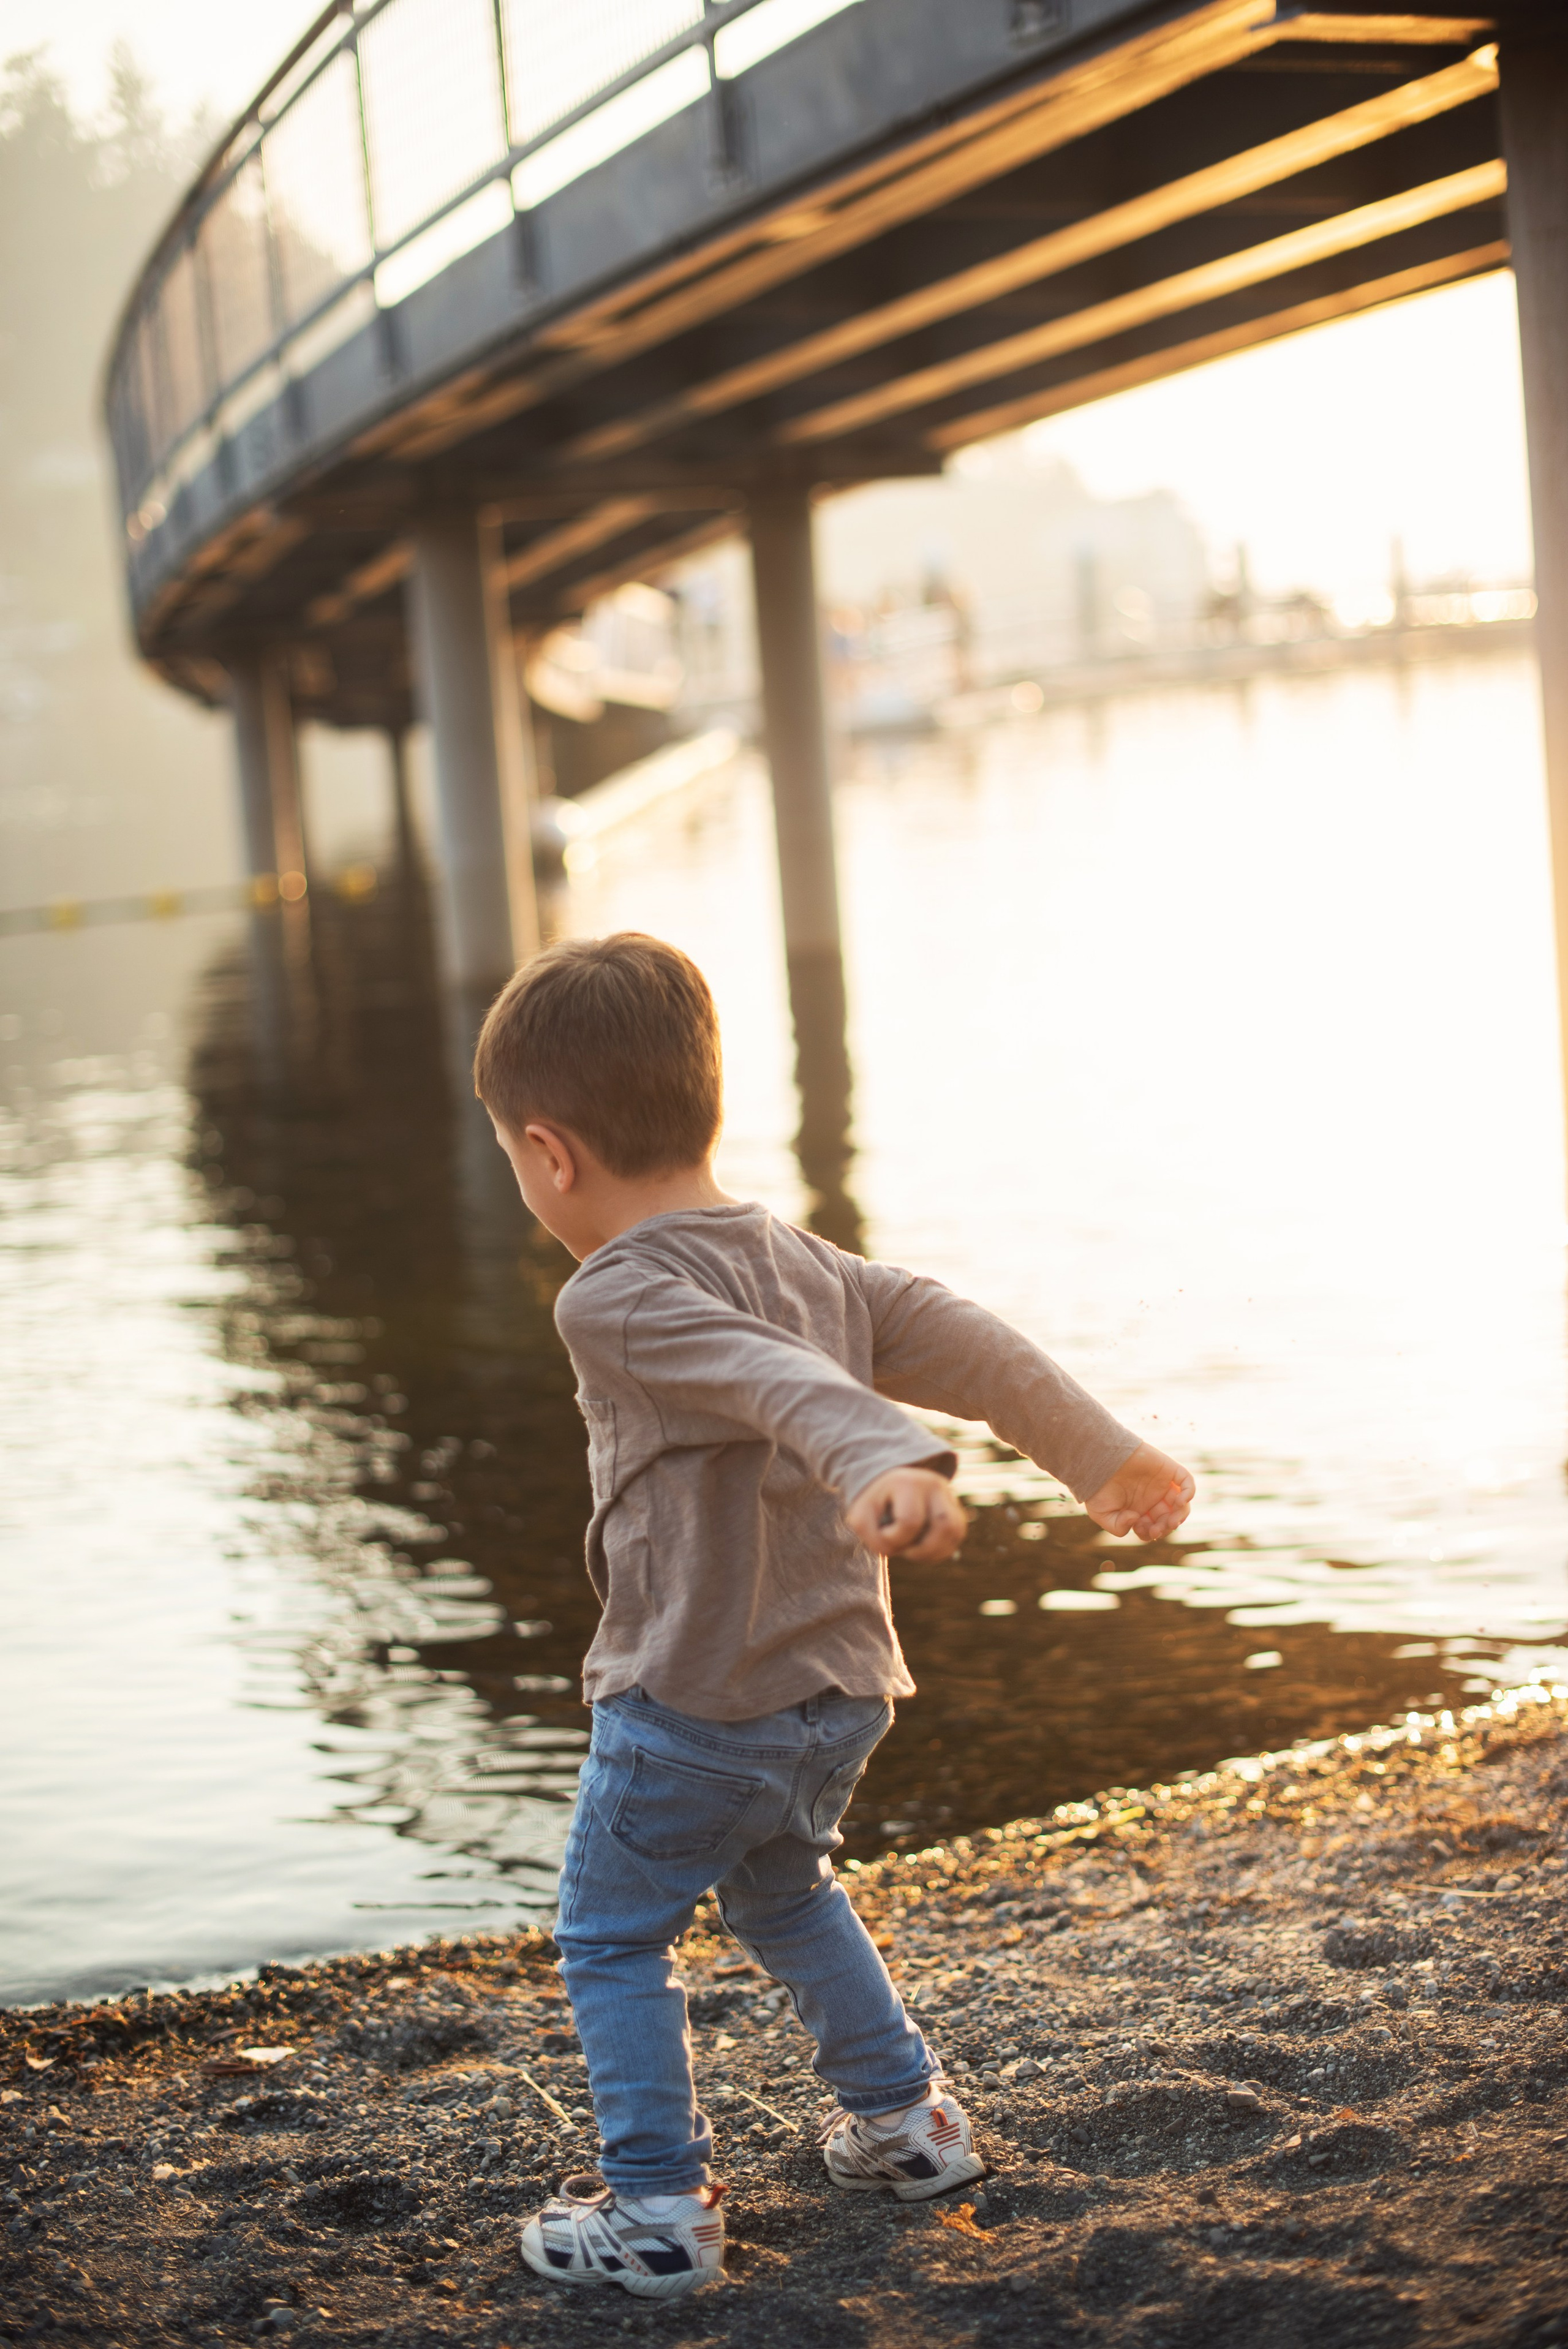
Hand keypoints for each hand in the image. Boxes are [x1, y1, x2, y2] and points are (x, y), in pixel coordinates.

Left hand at [845, 1466, 967, 1561]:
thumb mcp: (861, 1517)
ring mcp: (948, 1495)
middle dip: (924, 1550)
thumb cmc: (873, 1504)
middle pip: (945, 1526)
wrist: (885, 1486)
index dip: (895, 1539)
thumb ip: (873, 1538)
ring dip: (937, 1552)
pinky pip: (959, 1534)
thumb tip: (900, 1551)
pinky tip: (925, 1549)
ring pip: (956, 1531)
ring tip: (916, 1553)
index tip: (883, 1534)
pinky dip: (943, 1549)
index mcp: (907, 1482)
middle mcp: (933, 1485)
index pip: (910, 1521)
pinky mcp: (955, 1507)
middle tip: (905, 1551)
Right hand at [1083, 1442, 1194, 1541]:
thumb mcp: (1102, 1514)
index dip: (1152, 1533)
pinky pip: (1187, 1481)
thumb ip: (1117, 1527)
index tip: (1144, 1530)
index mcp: (1139, 1510)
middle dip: (1166, 1527)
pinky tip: (1180, 1501)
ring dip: (1180, 1515)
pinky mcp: (1168, 1469)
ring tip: (1172, 1520)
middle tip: (1158, 1528)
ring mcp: (1162, 1484)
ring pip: (1181, 1504)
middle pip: (1170, 1518)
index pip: (1154, 1527)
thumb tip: (1135, 1520)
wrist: (1099, 1459)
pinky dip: (1189, 1492)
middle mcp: (1152, 1498)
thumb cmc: (1098, 1486)